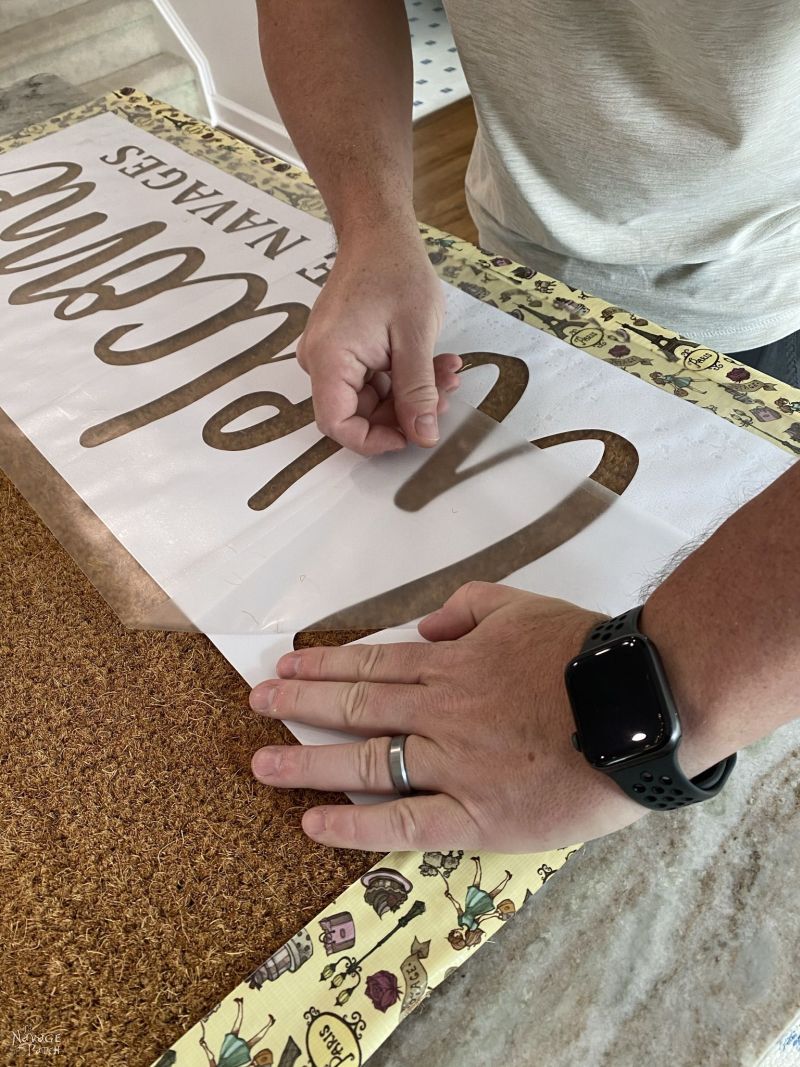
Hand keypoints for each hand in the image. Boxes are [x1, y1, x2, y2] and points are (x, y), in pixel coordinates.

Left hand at [249, 583, 651, 852]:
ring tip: (261, 763)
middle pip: (356, 707)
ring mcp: (453, 765)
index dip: (323, 666)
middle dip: (300, 703)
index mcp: (452, 665)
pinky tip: (312, 820)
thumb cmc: (585, 654)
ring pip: (365, 762)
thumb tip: (423, 627)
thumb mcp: (523, 607)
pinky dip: (355, 824)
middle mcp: (441, 713)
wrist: (638, 707)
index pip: (372, 665)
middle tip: (257, 703)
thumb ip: (467, 608)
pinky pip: (404, 822)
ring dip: (307, 760)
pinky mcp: (477, 816)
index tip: (285, 668)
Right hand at [297, 225, 460, 454]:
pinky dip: (403, 377)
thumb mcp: (415, 337)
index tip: (411, 437)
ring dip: (411, 392)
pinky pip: (371, 379)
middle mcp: (320, 362)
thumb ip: (417, 391)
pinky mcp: (344, 349)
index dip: (374, 441)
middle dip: (406, 411)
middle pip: (358, 413)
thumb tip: (423, 436)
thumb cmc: (395, 271)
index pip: (337, 425)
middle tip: (445, 393)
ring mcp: (331, 355)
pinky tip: (434, 362)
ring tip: (447, 371)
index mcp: (329, 360)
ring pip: (371, 398)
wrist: (379, 231)